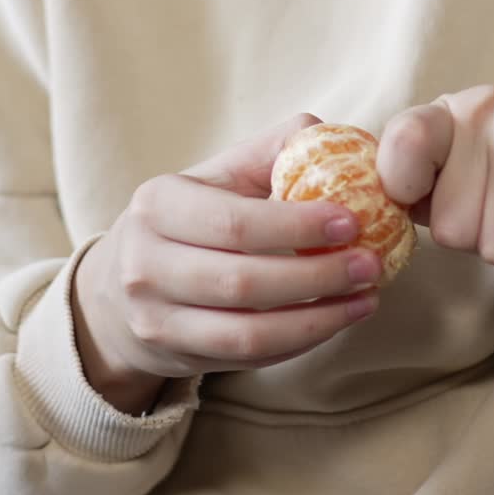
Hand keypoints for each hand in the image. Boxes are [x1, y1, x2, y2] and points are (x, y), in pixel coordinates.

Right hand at [72, 113, 382, 412]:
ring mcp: (156, 319)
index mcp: (159, 204)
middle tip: (371, 264)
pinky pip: (249, 359)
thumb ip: (271, 150)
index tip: (352, 222)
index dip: (297, 226)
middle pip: (243, 282)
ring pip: (247, 334)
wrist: (122, 286)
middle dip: (317, 276)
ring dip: (317, 319)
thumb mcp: (218, 174)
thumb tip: (326, 134)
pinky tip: (336, 319)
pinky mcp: (176, 357)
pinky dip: (299, 342)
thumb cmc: (191, 217)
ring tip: (366, 299)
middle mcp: (146, 264)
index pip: (235, 222)